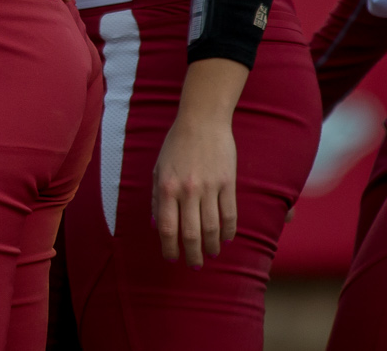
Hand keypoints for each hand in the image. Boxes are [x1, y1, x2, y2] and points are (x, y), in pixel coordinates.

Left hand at [153, 97, 238, 265]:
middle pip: (190, 233)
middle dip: (192, 254)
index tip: (172, 259)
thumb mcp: (158, 169)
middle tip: (195, 265)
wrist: (202, 121)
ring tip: (211, 254)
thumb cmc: (176, 145)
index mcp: (166, 187)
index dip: (169, 248)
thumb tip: (157, 227)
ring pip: (212, 228)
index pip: (167, 228)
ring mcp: (209, 187)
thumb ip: (156, 198)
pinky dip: (229, 231)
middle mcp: (187, 190)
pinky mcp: (228, 183)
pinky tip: (227, 239)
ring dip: (212, 246)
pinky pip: (230, 214)